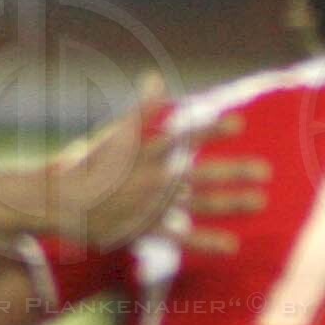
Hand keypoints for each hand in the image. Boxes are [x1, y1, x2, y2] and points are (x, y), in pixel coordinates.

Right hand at [46, 75, 267, 251]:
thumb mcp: (114, 136)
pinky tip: (231, 246)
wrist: (58, 202)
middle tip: (266, 171)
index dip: (211, 131)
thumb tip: (156, 78)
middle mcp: (154, 179)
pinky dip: (207, 242)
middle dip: (236, 172)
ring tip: (259, 201)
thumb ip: (141, 110)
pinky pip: (181, 237)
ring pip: (199, 204)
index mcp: (146, 154)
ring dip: (231, 203)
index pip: (184, 138)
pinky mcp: (145, 230)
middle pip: (202, 175)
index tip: (239, 125)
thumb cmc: (86, 167)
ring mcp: (152, 206)